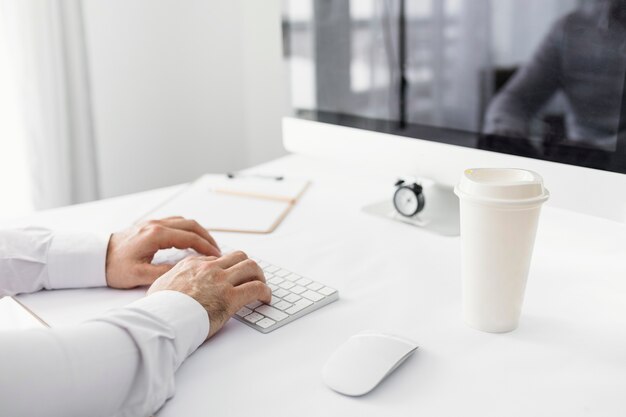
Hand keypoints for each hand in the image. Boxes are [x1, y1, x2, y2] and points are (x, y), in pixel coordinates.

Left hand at [106, 217, 220, 288]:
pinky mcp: (150, 226)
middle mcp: (156, 225)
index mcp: (155, 235)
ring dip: (198, 231)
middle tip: (216, 251)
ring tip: (207, 245)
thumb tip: (187, 270)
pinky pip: (175, 222)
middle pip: (191, 225)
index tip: (216, 255)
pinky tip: (190, 239)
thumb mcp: (140, 275)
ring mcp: (153, 223)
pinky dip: (188, 229)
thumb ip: (166, 272)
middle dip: (207, 237)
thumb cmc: (114, 267)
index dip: (206, 246)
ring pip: (184, 221)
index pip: (190, 237)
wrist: (96, 258)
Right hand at [147, 251, 270, 338]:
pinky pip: (256, 288)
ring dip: (259, 276)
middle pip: (239, 256)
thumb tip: (171, 284)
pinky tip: (265, 298)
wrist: (161, 320)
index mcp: (192, 264)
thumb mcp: (159, 285)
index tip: (232, 275)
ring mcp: (220, 281)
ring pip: (251, 267)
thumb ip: (170, 279)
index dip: (228, 267)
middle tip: (252, 277)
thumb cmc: (158, 309)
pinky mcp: (230, 297)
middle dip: (248, 266)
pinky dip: (265, 291)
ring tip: (262, 286)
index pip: (218, 258)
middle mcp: (208, 268)